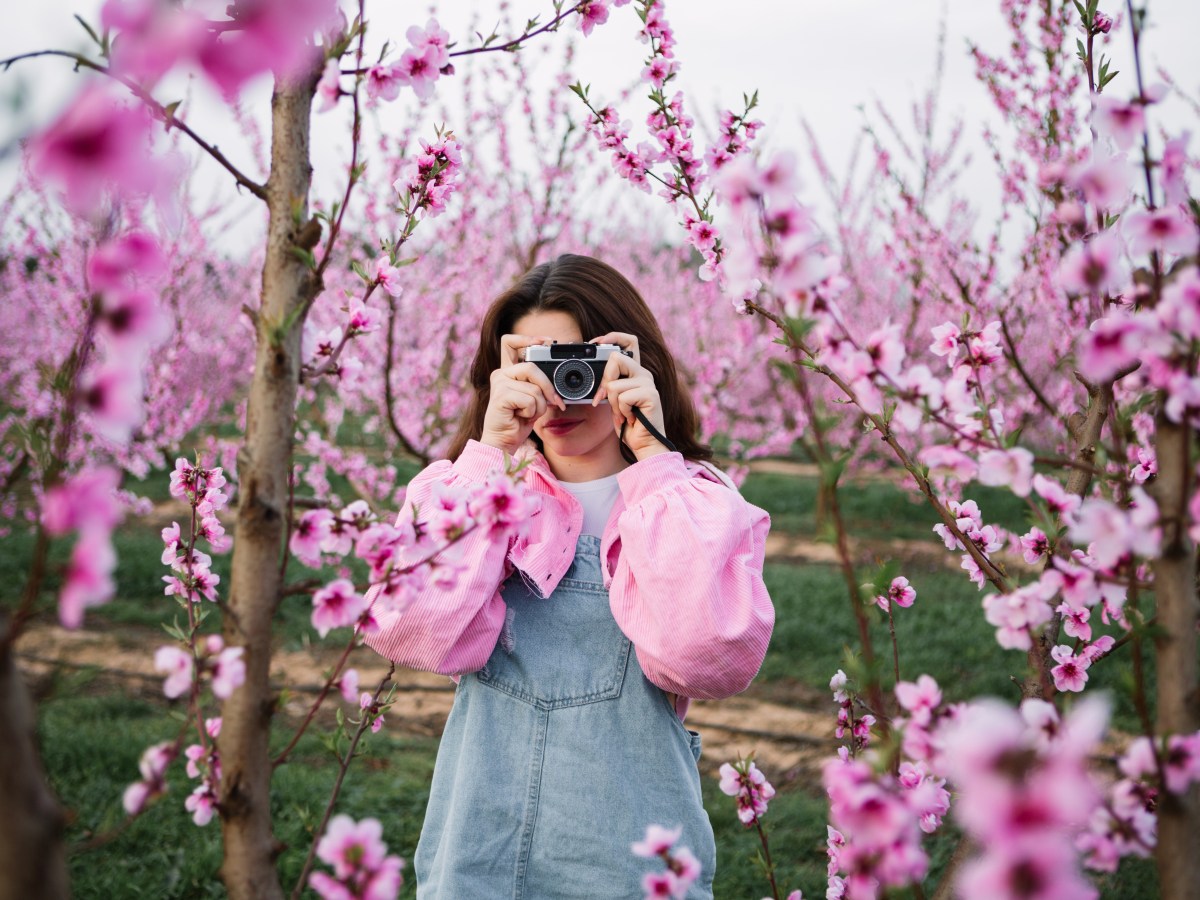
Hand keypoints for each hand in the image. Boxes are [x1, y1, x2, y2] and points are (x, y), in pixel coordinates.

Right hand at [479, 334, 565, 453]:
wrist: (503, 441)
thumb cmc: (518, 421)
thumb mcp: (534, 399)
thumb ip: (540, 384)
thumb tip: (558, 379)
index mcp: (508, 371)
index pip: (510, 342)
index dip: (528, 338)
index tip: (548, 341)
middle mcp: (501, 374)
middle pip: (531, 366)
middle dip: (547, 386)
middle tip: (555, 401)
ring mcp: (499, 384)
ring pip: (534, 388)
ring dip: (539, 406)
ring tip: (526, 414)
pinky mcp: (501, 396)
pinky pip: (530, 400)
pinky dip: (532, 412)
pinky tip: (519, 417)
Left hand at [590, 332, 669, 460]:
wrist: (644, 444)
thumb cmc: (629, 424)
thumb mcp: (614, 401)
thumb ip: (609, 385)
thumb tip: (594, 378)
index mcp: (635, 372)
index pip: (629, 340)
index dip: (613, 336)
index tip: (596, 344)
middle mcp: (644, 373)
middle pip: (615, 358)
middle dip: (604, 381)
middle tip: (605, 400)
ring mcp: (648, 383)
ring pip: (614, 384)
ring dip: (613, 405)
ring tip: (623, 414)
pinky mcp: (650, 395)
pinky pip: (622, 398)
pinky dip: (621, 412)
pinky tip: (631, 418)